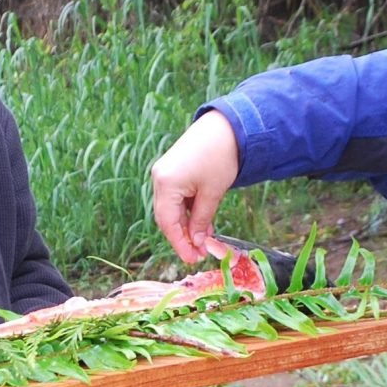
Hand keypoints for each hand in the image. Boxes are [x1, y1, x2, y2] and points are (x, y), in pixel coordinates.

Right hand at [149, 110, 241, 263]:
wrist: (226, 127)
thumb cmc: (220, 158)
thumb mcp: (212, 193)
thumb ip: (202, 220)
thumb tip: (197, 242)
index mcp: (166, 183)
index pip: (167, 223)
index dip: (179, 244)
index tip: (192, 259)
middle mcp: (159, 178)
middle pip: (166, 217)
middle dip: (182, 236)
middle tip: (199, 253)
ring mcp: (164, 173)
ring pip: (171, 208)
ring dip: (186, 225)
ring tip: (204, 240)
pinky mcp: (173, 170)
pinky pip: (176, 197)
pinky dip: (188, 211)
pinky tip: (203, 222)